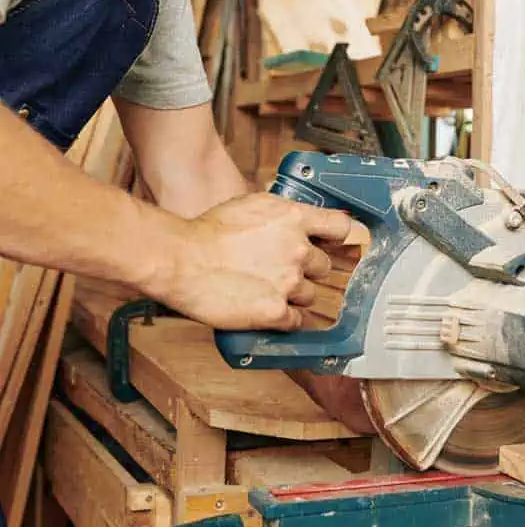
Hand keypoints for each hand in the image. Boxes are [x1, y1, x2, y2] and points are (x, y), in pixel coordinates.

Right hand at [151, 193, 353, 329]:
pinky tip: (269, 311)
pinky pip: (297, 320)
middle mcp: (297, 249)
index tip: (338, 245)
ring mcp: (289, 281)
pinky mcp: (276, 310)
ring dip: (295, 295)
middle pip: (324, 266)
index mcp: (293, 219)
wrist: (182, 260)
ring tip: (267, 290)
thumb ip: (282, 214)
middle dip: (307, 270)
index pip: (340, 228)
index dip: (340, 238)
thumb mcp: (252, 206)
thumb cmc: (208, 232)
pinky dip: (286, 318)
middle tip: (283, 270)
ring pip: (310, 295)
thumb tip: (298, 219)